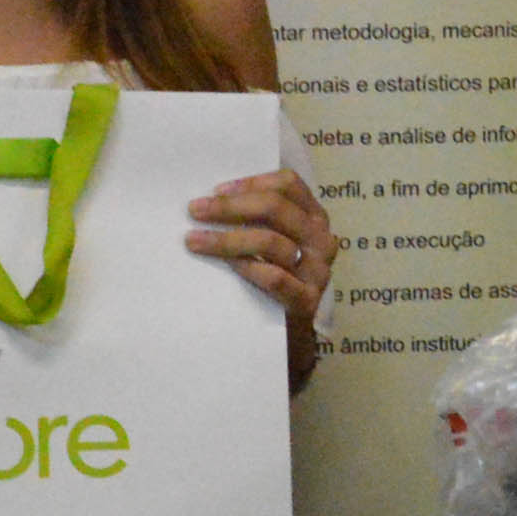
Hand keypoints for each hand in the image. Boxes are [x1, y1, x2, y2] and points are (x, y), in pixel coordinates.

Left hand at [190, 168, 336, 389]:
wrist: (290, 333)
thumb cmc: (274, 278)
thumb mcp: (274, 243)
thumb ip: (259, 220)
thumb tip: (211, 199)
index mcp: (315, 217)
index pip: (289, 184)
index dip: (252, 182)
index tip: (217, 189)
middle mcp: (322, 239)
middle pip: (276, 208)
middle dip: (230, 207)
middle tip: (195, 210)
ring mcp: (318, 270)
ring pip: (270, 241)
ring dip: (227, 239)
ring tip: (194, 240)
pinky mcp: (307, 300)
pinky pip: (273, 277)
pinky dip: (246, 267)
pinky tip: (225, 264)